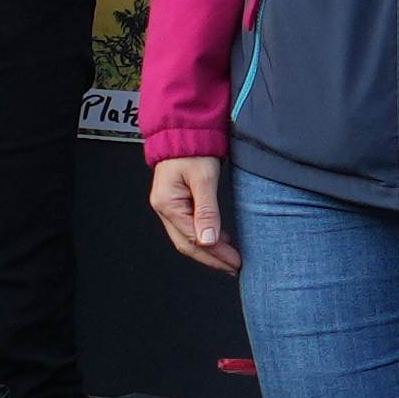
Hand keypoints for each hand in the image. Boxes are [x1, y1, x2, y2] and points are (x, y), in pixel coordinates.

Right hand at [147, 157, 235, 274]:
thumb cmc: (192, 148)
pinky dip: (204, 237)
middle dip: (212, 259)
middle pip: (187, 244)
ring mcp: (168, 206)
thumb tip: (208, 241)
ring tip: (229, 259)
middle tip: (233, 267)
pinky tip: (219, 240)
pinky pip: (188, 227)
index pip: (192, 239)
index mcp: (168, 204)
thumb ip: (207, 210)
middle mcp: (164, 208)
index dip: (215, 254)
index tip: (234, 262)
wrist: (182, 130)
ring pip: (187, 238)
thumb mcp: (204, 178)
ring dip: (208, 251)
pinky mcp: (175, 202)